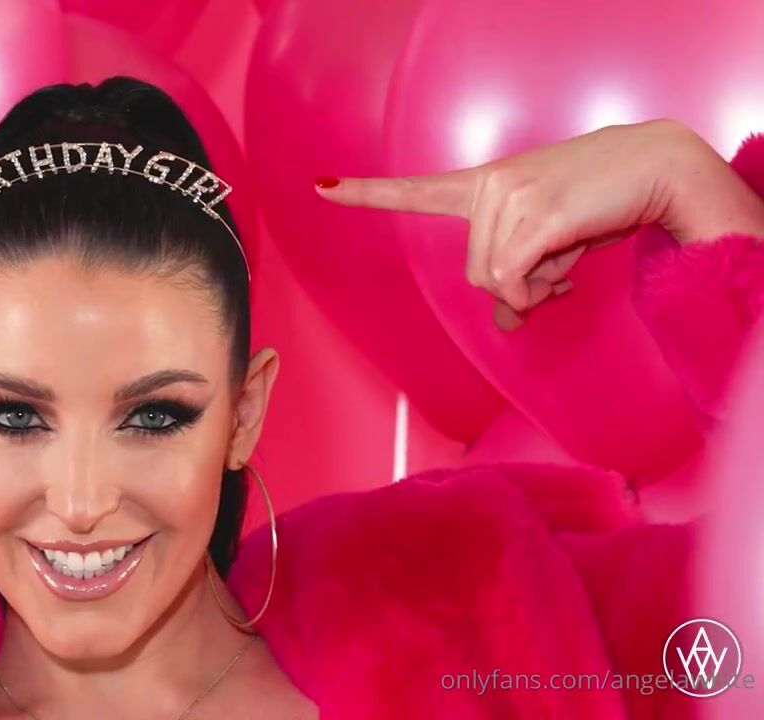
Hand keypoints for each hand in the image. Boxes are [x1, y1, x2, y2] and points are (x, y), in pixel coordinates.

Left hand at [316, 119, 763, 330]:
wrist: (658, 167)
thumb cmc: (603, 201)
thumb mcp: (550, 243)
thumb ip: (518, 274)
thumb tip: (506, 322)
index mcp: (485, 184)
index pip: (416, 190)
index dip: (366, 193)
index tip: (322, 186)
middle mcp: (490, 185)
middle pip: (474, 273)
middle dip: (515, 286)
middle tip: (554, 269)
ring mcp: (511, 196)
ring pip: (492, 280)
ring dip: (533, 288)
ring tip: (567, 259)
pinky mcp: (537, 215)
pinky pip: (512, 281)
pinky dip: (536, 292)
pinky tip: (564, 274)